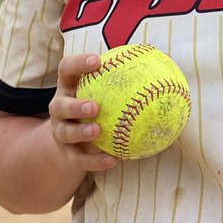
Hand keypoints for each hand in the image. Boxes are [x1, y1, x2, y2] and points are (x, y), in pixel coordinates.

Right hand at [47, 53, 117, 172]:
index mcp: (69, 86)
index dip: (79, 63)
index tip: (97, 61)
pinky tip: (113, 160)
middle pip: (60, 105)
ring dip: (81, 133)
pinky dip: (94, 161)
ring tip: (98, 132)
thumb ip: (126, 77)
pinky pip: (78, 159)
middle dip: (76, 106)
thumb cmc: (98, 105)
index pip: (67, 69)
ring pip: (65, 133)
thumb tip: (162, 64)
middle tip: (95, 106)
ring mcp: (60, 131)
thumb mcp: (106, 90)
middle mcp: (60, 107)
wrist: (76, 141)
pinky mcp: (66, 154)